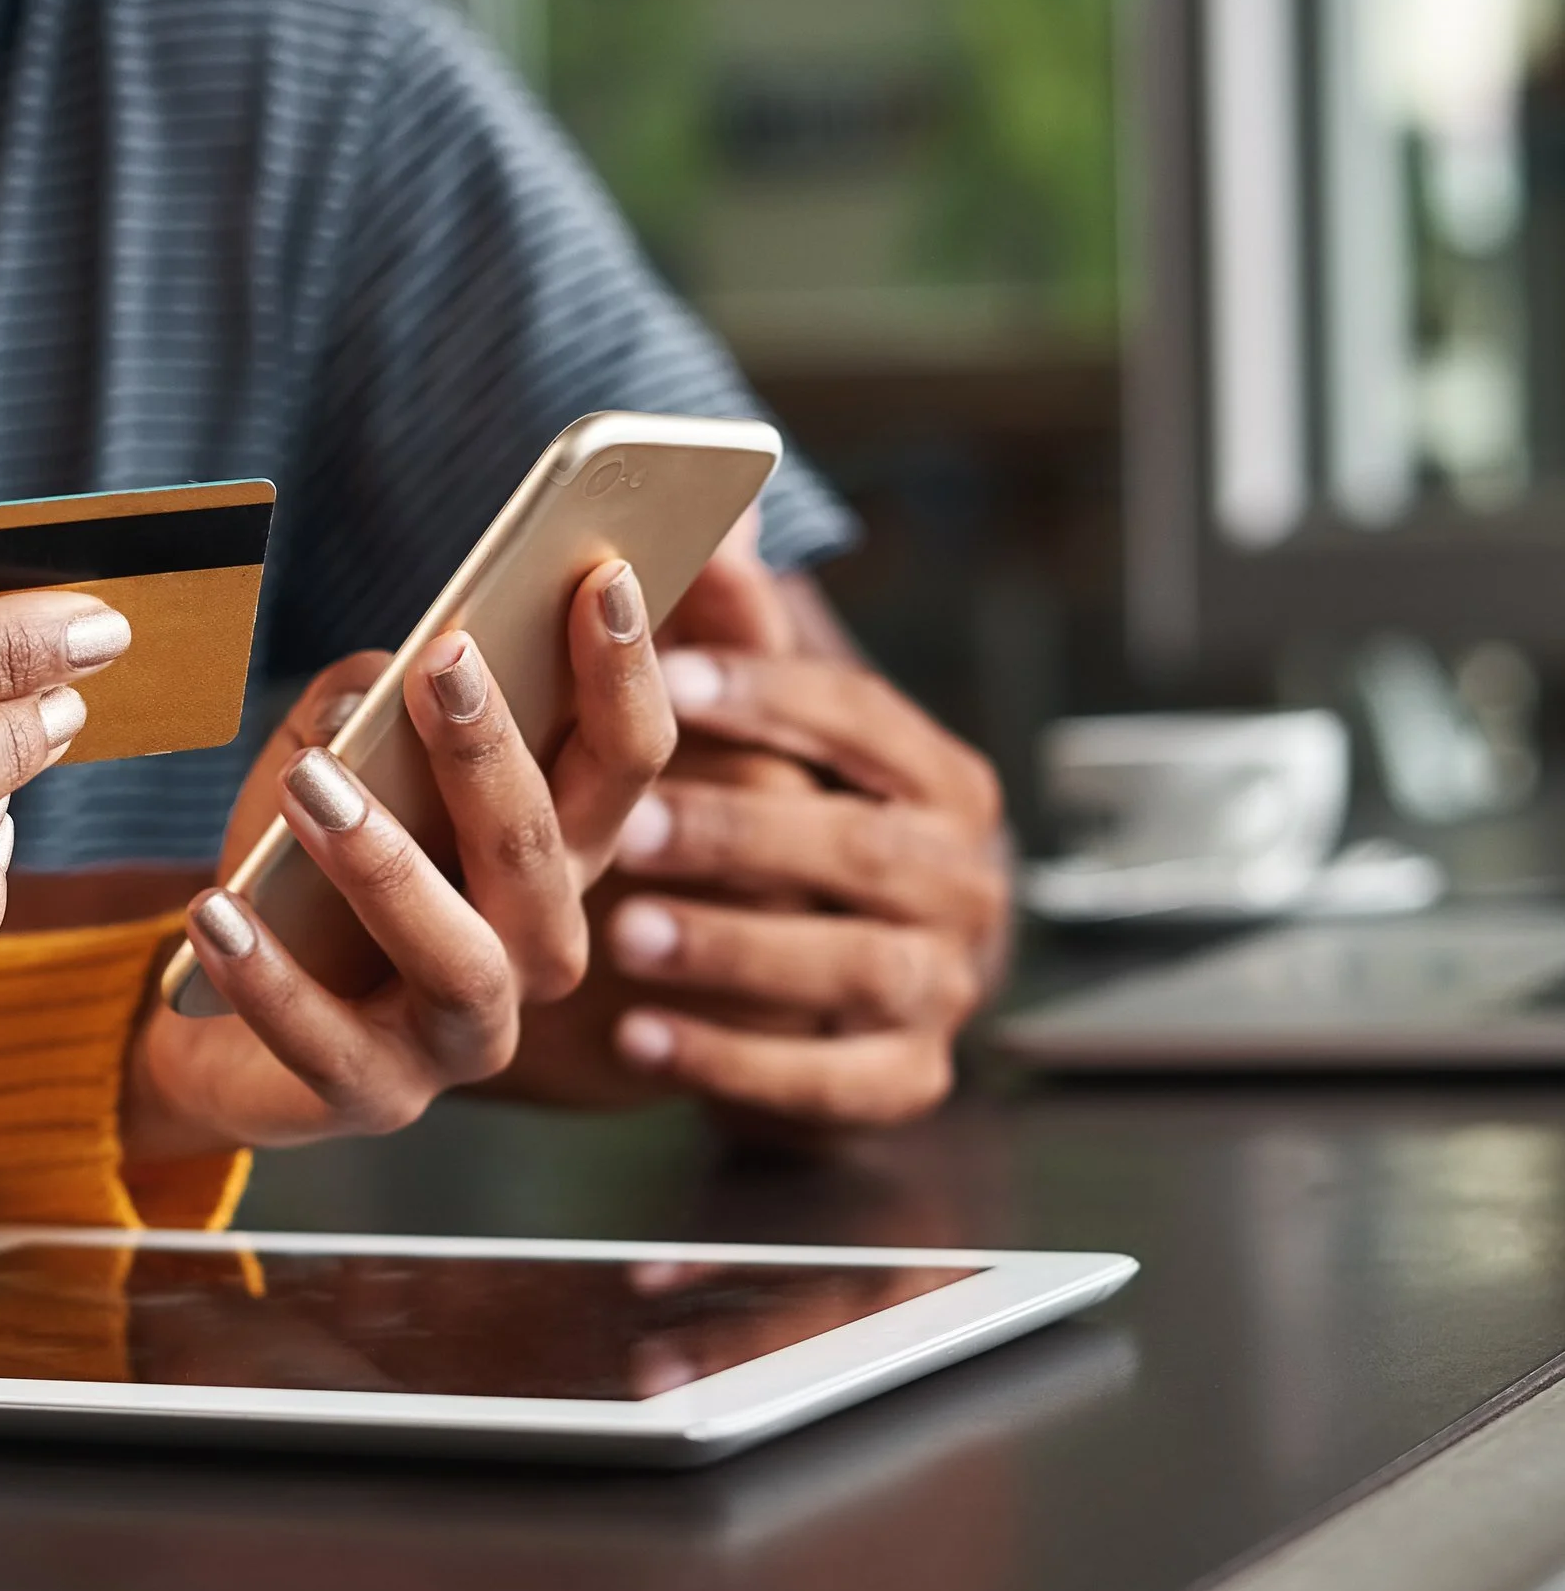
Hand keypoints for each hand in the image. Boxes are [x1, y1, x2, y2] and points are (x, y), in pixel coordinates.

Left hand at [123, 561, 678, 1156]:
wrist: (215, 1012)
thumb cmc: (300, 867)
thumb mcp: (331, 758)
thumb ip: (365, 702)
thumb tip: (384, 675)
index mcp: (554, 852)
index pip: (624, 761)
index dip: (624, 672)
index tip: (604, 575)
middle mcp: (537, 947)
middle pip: (546, 850)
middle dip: (497, 751)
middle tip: (447, 657)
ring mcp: (464, 1034)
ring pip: (457, 953)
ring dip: (386, 863)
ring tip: (312, 785)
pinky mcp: (374, 1097)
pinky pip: (326, 1043)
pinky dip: (269, 979)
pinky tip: (216, 910)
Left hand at [509, 534, 1009, 1127]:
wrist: (843, 995)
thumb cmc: (790, 834)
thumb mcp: (770, 743)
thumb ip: (741, 638)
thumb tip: (720, 509)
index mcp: (939, 780)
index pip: (862, 720)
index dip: (765, 697)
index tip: (661, 679)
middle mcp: (965, 880)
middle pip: (858, 849)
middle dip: (741, 835)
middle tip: (632, 827)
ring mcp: (946, 988)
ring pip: (848, 968)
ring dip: (734, 950)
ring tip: (625, 936)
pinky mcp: (905, 1080)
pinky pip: (826, 1081)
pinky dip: (733, 1065)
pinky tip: (641, 1043)